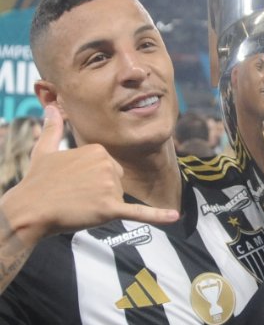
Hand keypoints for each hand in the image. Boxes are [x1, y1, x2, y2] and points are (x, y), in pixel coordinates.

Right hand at [0, 106, 178, 243]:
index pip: (110, 167)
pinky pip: (139, 212)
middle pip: (117, 181)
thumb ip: (53, 128)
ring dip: (101, 205)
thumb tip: (53, 107)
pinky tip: (173, 217)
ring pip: (118, 198)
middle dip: (100, 191)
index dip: (92, 179)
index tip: (73, 182)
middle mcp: (108, 165)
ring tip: (77, 204)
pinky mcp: (110, 208)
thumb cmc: (37, 181)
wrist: (29, 210)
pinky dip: (157, 216)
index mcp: (98, 150)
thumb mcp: (44, 150)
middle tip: (74, 195)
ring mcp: (110, 186)